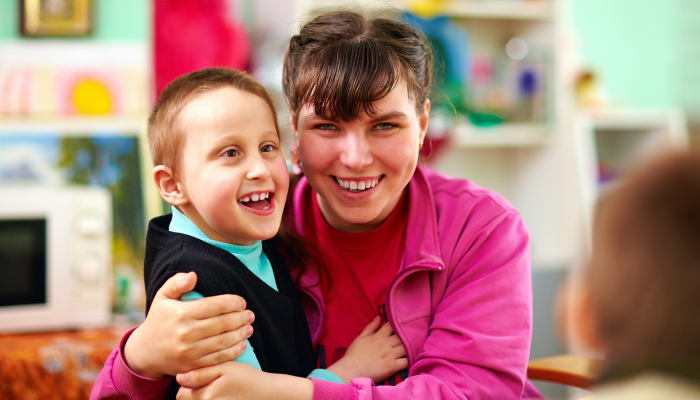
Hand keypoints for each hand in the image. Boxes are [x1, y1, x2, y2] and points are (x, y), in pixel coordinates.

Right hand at [124, 272, 254, 377]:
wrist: (145, 352)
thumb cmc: (159, 320)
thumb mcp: (162, 297)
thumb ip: (176, 283)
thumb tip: (193, 275)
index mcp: (182, 313)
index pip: (215, 305)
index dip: (233, 303)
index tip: (241, 302)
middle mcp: (186, 333)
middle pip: (222, 323)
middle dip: (240, 318)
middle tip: (250, 314)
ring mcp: (189, 351)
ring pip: (223, 341)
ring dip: (240, 334)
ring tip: (249, 327)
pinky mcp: (192, 366)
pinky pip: (218, 358)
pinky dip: (233, 351)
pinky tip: (242, 344)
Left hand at [176, 362, 312, 399]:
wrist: (266, 394)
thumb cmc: (247, 379)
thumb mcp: (226, 368)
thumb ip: (201, 372)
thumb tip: (179, 377)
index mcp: (206, 396)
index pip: (181, 392)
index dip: (189, 383)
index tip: (202, 377)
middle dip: (192, 392)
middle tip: (210, 383)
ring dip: (200, 397)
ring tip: (216, 390)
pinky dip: (210, 399)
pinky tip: (221, 396)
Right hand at [327, 315, 407, 383]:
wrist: (351, 370)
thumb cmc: (354, 354)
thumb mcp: (361, 337)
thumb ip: (371, 327)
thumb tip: (379, 317)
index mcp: (379, 336)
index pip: (392, 325)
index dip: (399, 323)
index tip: (403, 323)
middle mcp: (386, 344)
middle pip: (403, 336)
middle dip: (408, 334)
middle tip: (414, 334)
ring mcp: (390, 355)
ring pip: (406, 347)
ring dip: (412, 345)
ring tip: (416, 345)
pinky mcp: (393, 367)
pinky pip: (406, 361)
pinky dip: (411, 359)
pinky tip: (413, 357)